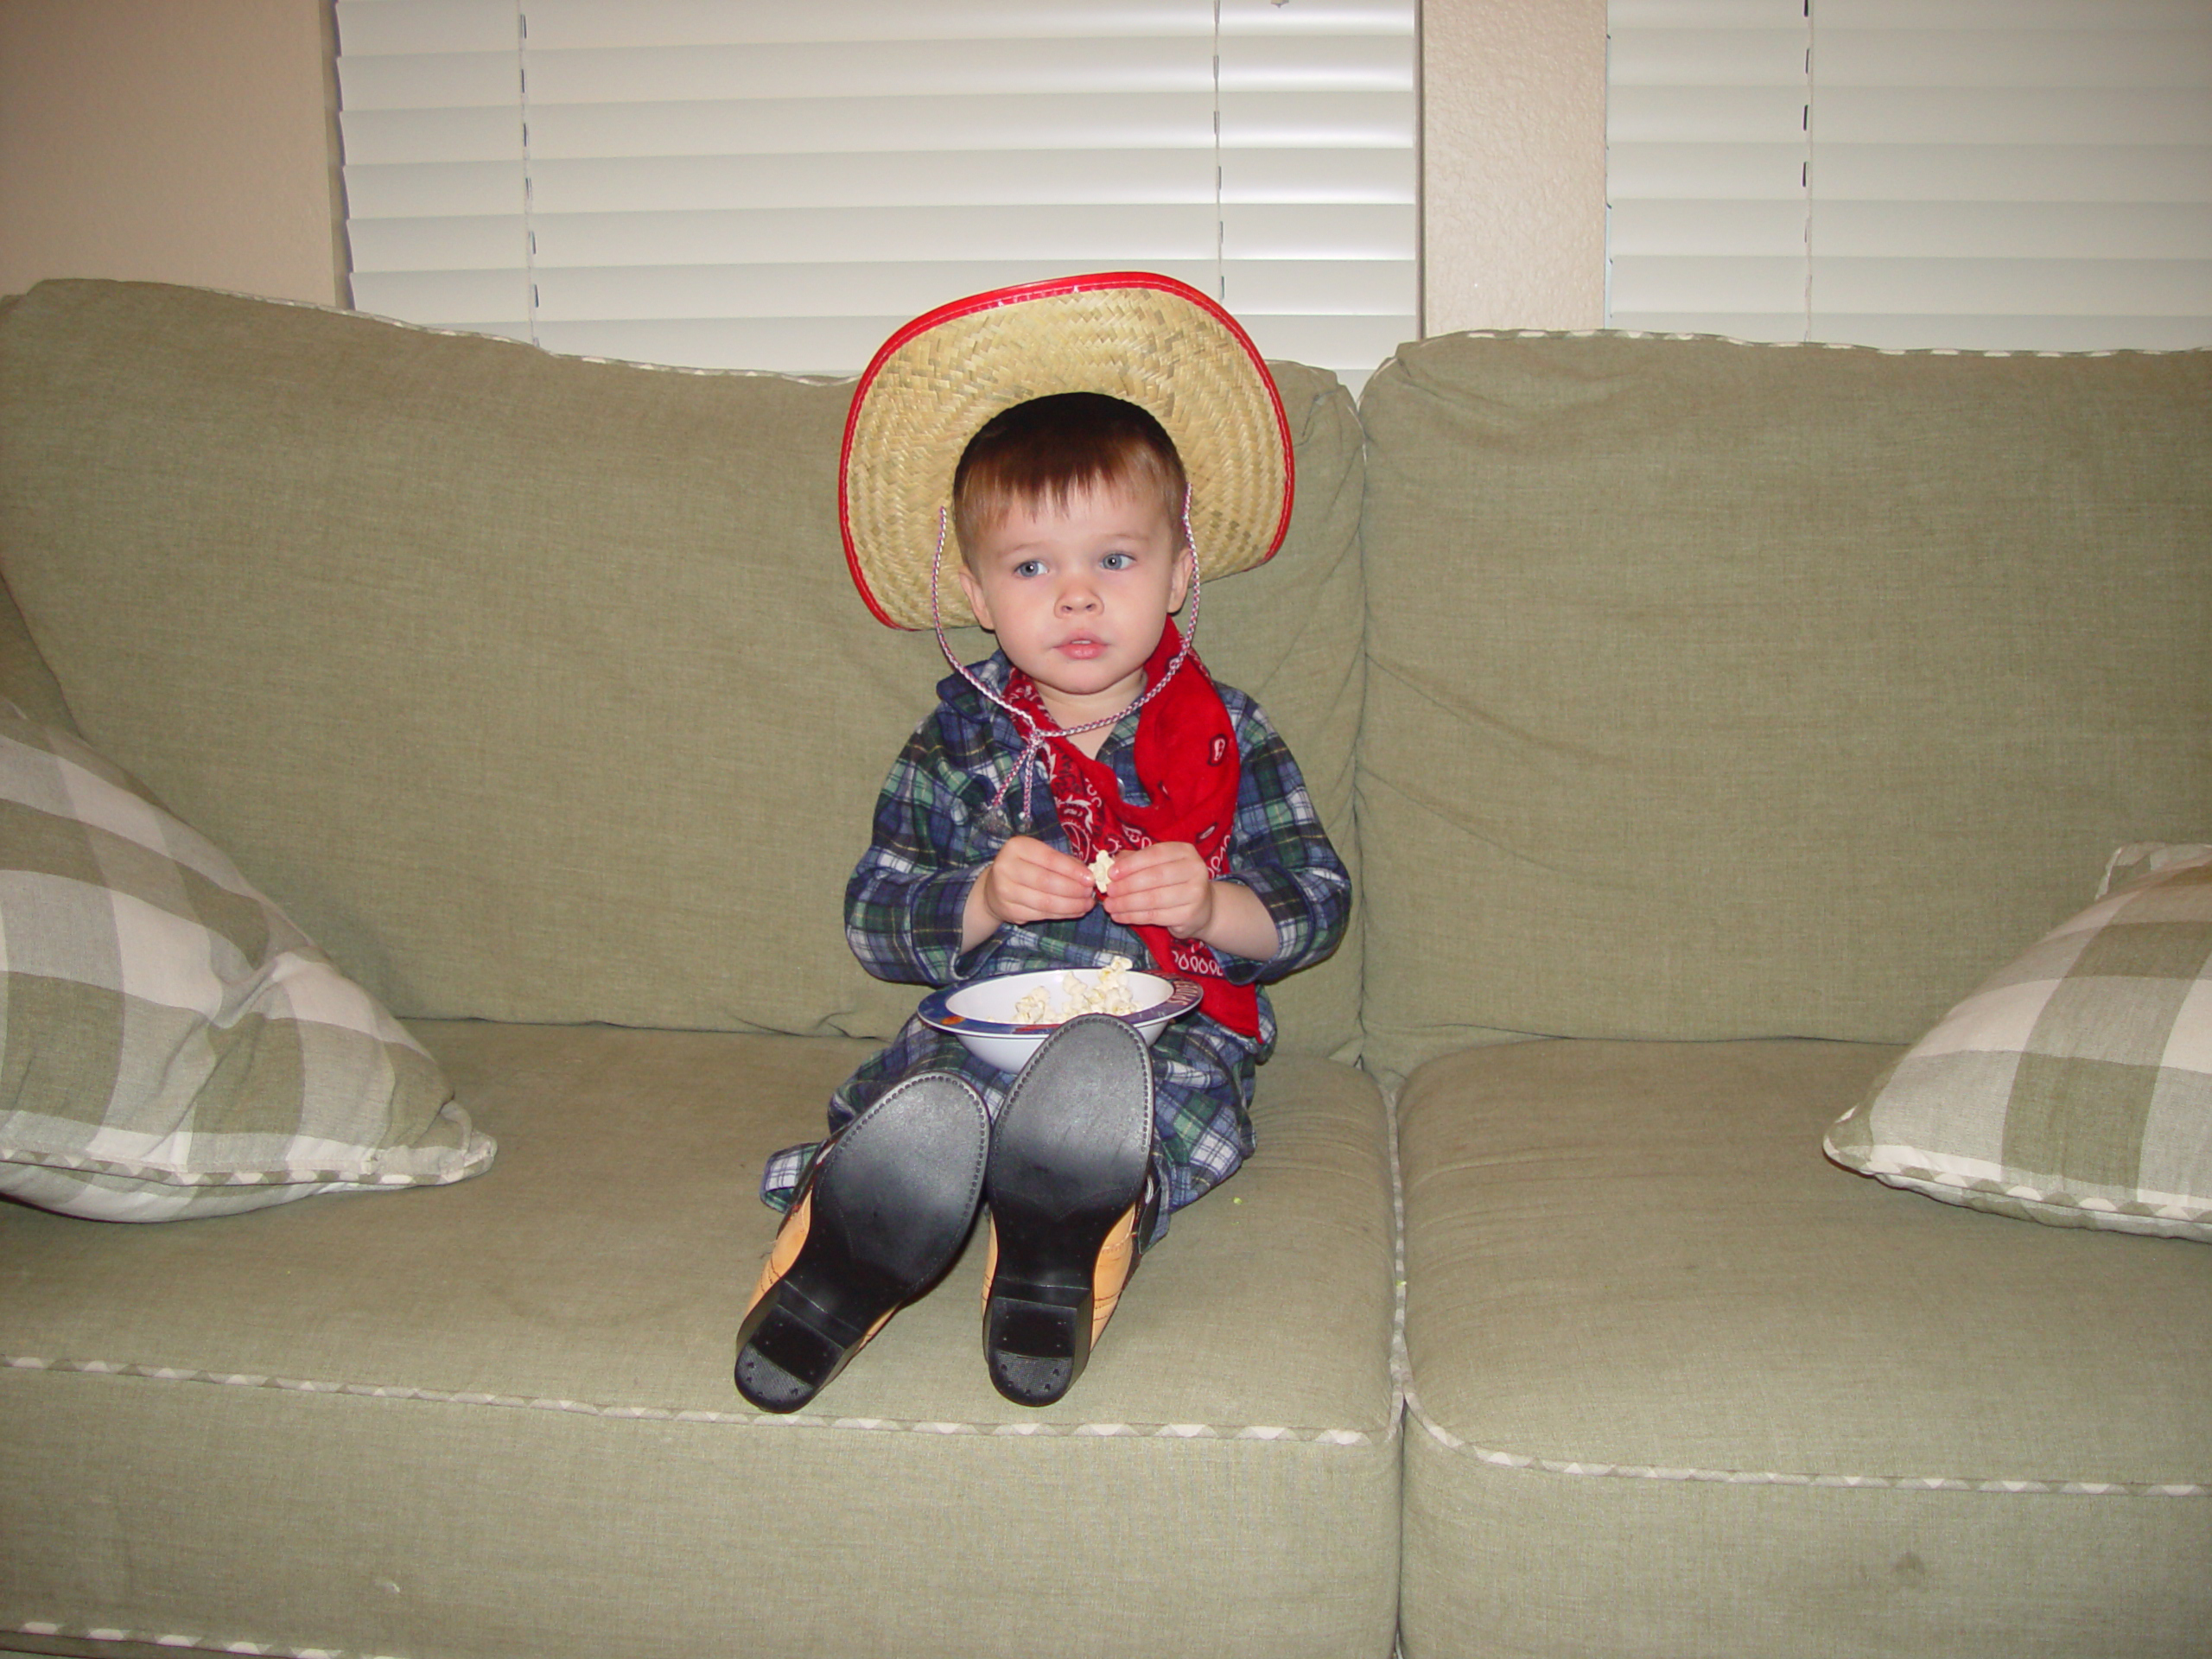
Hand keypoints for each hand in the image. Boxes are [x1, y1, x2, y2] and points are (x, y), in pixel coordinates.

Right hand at [977, 835, 1098, 929]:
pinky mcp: (1009, 911)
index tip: (1090, 878)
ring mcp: (1005, 891)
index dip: (1072, 870)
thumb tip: (1087, 875)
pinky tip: (1076, 911)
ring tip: (1087, 904)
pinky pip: (1041, 914)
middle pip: (1047, 882)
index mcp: (1016, 847)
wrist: (993, 888)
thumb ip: (1063, 861)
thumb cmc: (1025, 867)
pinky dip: (1063, 914)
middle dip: (1074, 889)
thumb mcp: (1039, 855)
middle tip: (1090, 893)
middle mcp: (1006, 867)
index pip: (1049, 859)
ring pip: (1045, 902)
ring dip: (1071, 905)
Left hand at [1100, 841, 1215, 938]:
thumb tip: (1111, 863)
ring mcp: (1195, 893)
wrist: (1202, 908)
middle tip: (1109, 891)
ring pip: (1153, 899)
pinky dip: (1133, 917)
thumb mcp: (1158, 865)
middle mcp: (1195, 869)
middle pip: (1154, 877)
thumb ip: (1136, 861)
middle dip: (1127, 885)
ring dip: (1126, 903)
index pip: (1155, 854)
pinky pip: (1155, 916)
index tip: (1111, 873)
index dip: (1131, 864)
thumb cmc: (1174, 882)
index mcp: (1185, 851)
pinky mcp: (1189, 915)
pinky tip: (1119, 916)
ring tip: (1109, 906)